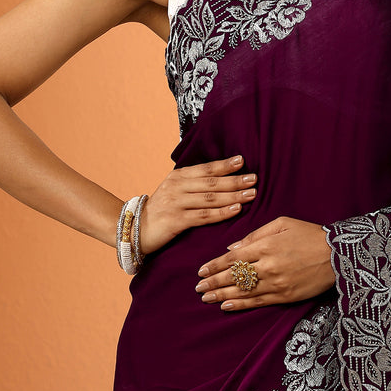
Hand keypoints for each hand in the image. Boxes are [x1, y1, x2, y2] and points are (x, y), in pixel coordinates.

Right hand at [137, 154, 257, 256]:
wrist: (136, 229)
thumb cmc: (162, 210)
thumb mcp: (174, 190)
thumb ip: (193, 183)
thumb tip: (221, 176)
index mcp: (178, 176)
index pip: (205, 169)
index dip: (224, 165)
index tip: (242, 161)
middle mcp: (176, 186)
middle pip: (211, 182)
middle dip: (234, 180)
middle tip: (254, 178)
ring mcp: (176, 203)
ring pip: (210, 198)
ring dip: (233, 196)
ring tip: (251, 194)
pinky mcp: (176, 220)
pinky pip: (204, 216)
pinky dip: (222, 212)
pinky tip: (236, 209)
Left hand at [194, 216, 334, 311]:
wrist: (337, 255)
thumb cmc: (308, 234)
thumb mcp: (281, 224)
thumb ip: (254, 235)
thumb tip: (232, 248)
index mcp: (265, 246)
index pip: (232, 258)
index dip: (214, 265)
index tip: (201, 271)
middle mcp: (267, 266)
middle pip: (233, 276)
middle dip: (213, 282)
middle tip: (198, 287)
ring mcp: (276, 283)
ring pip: (242, 291)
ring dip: (222, 295)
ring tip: (206, 298)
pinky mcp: (284, 296)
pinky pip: (258, 302)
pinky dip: (240, 304)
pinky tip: (226, 306)